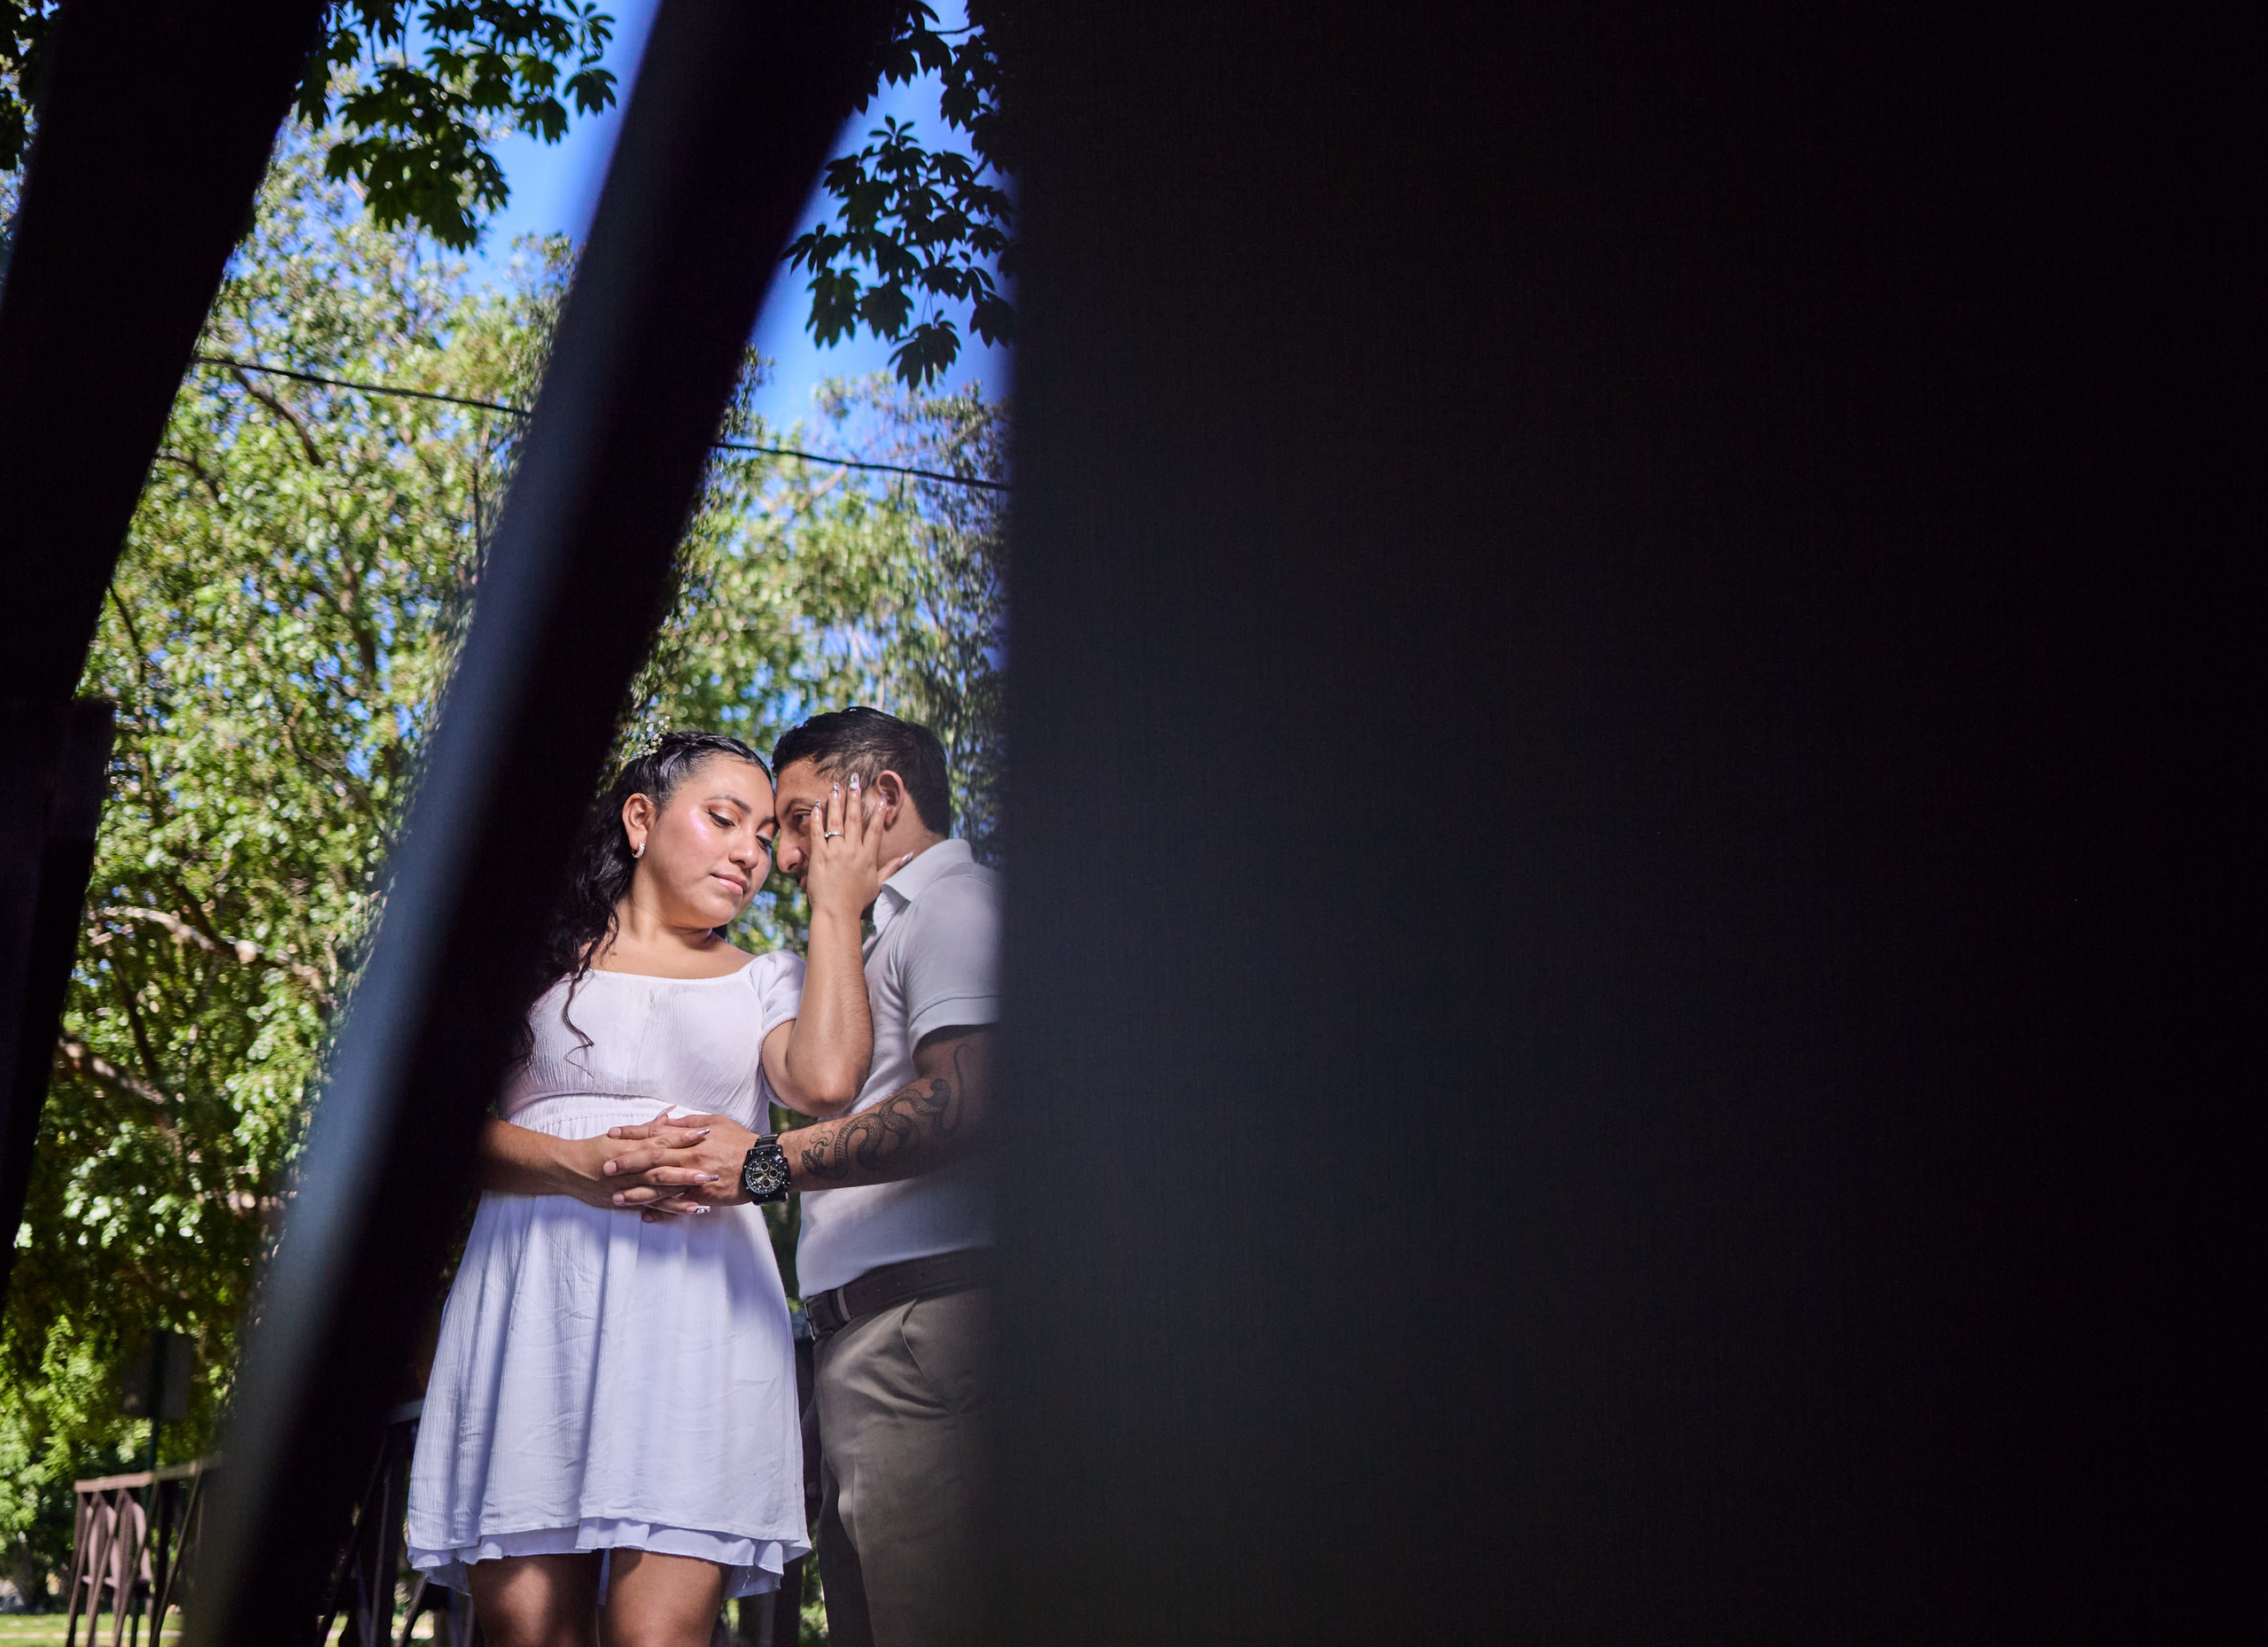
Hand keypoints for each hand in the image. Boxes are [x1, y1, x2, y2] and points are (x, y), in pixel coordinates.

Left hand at [601, 1109, 758, 1216]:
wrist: (763, 1164)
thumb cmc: (741, 1141)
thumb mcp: (716, 1122)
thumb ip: (690, 1123)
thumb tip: (668, 1120)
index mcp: (691, 1137)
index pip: (655, 1132)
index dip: (632, 1133)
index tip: (612, 1133)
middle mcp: (689, 1156)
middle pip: (652, 1159)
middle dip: (627, 1163)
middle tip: (605, 1168)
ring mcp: (694, 1177)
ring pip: (660, 1186)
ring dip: (637, 1192)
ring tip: (616, 1198)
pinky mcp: (702, 1195)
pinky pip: (677, 1204)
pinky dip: (660, 1210)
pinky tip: (644, 1215)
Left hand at [797, 774, 911, 926]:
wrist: (837, 912)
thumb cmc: (858, 901)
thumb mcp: (879, 884)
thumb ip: (893, 867)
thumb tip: (909, 855)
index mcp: (868, 857)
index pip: (876, 829)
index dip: (880, 811)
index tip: (882, 796)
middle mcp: (853, 850)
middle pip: (856, 818)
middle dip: (855, 797)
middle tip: (855, 779)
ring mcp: (835, 852)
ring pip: (836, 821)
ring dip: (837, 801)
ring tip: (836, 786)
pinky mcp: (819, 856)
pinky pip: (817, 832)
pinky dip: (817, 818)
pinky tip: (817, 805)